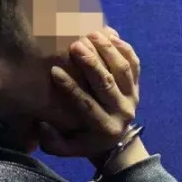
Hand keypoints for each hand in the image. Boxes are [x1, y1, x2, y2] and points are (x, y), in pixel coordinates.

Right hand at [40, 28, 142, 161]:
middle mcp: (122, 111)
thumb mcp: (66, 148)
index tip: (54, 70)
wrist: (116, 141)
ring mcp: (133, 96)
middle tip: (75, 45)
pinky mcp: (138, 85)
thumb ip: (52, 141)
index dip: (70, 87)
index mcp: (104, 127)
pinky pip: (135, 64)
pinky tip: (111, 34)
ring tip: (91, 33)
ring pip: (123, 70)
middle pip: (107, 83)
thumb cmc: (83, 142)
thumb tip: (43, 125)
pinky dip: (125, 48)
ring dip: (107, 50)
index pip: (86, 104)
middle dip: (91, 63)